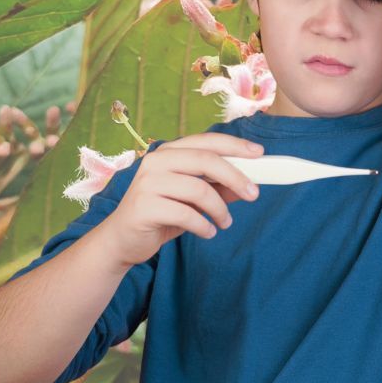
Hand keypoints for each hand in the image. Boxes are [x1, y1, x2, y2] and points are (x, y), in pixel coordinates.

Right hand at [98, 132, 264, 267]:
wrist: (122, 240)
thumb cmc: (161, 215)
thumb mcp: (193, 200)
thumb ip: (218, 189)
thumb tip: (250, 183)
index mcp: (168, 153)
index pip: (206, 141)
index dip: (234, 145)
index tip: (259, 153)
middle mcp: (155, 162)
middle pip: (205, 161)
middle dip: (236, 177)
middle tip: (254, 195)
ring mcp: (147, 183)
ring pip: (198, 190)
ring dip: (220, 210)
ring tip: (225, 223)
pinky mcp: (143, 207)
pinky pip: (186, 214)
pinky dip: (204, 226)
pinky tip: (208, 232)